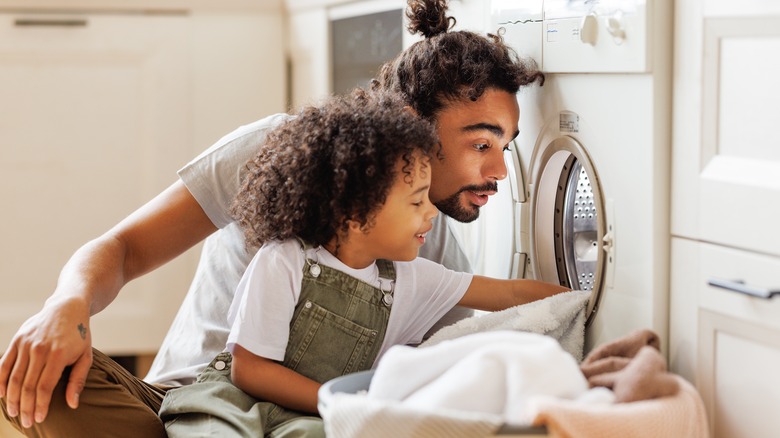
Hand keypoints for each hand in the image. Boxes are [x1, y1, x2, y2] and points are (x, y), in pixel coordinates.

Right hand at [0, 296, 92, 427]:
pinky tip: (2, 394)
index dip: (40, 405)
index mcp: (58, 355)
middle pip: (27, 386)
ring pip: (13, 378)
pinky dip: (0, 381)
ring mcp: (26, 344)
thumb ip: (78, 380)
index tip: (40, 419)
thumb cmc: (79, 335)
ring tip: (14, 413)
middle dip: (25, 407)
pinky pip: (4, 364)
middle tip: (26, 422)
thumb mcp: (86, 356)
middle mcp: (40, 349)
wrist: (67, 308)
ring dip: (11, 398)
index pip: (44, 387)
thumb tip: (72, 404)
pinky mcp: (16, 340)